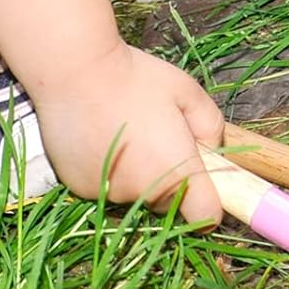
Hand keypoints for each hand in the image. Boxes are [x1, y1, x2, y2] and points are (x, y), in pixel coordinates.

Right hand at [31, 42, 223, 223]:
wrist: (76, 72)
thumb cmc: (138, 78)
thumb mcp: (188, 91)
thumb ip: (210, 124)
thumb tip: (212, 148)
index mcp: (177, 171)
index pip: (205, 216)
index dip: (211, 205)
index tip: (207, 185)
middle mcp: (142, 192)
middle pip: (167, 199)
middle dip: (170, 175)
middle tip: (159, 134)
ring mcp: (108, 193)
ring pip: (134, 190)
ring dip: (137, 171)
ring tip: (125, 128)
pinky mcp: (79, 189)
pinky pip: (105, 185)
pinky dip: (108, 169)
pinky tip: (100, 135)